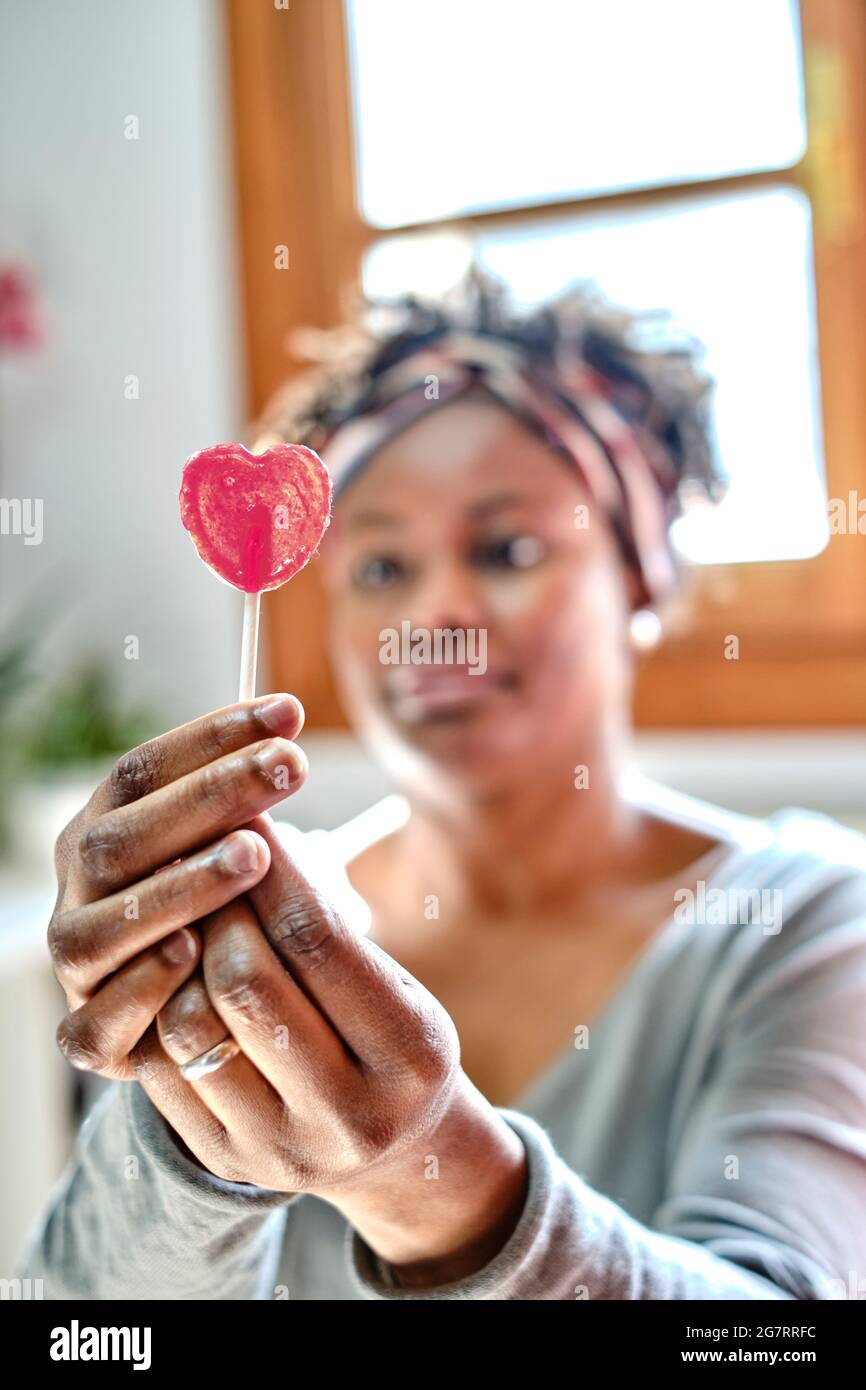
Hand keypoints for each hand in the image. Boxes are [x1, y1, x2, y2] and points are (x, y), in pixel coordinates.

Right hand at [48, 694, 306, 1079]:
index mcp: (104, 829)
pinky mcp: (89, 1033)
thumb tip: (283, 726)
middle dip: (211, 794)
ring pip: (104, 925)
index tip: (288, 713)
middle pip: (124, 834)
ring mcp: (77, 962)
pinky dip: (141, 987)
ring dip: (181, 885)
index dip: (213, 737)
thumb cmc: (224, 913)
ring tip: (254, 856)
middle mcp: (79, 889)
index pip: (142, 769)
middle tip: (289, 767)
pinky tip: (192, 954)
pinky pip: (95, 1020)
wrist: (193, 1019)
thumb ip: (241, 801)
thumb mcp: (228, 847)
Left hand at [135, 816, 527, 1283]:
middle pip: (245, 981)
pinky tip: (176, 974)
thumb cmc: (389, 1041)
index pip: (317, 938)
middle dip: (219, 908)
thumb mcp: (396, 986)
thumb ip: (331, 932)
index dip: (271, 868)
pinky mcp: (225, 1160)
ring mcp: (280, 1146)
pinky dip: (160, 1006)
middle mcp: (348, 1112)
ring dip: (180, 956)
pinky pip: (162, 1067)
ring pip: (190, 1024)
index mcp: (409, 1053)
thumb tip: (248, 834)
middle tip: (208, 865)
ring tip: (193, 918)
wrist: (387, 1154)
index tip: (245, 817)